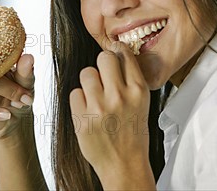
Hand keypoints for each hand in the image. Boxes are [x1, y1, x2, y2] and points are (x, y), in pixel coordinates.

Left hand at [69, 42, 153, 184]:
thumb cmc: (132, 134)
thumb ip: (130, 81)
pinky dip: (79, 101)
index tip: (113, 52)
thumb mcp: (141, 104)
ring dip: (89, 83)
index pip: (124, 54)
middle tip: (103, 78)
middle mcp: (120, 96)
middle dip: (101, 65)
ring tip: (95, 97)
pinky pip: (74, 93)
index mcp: (138, 90)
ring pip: (86, 73)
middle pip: (103, 58)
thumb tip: (116, 55)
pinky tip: (88, 111)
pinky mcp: (82, 117)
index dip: (116, 51)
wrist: (124, 165)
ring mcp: (100, 106)